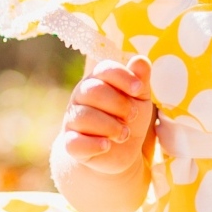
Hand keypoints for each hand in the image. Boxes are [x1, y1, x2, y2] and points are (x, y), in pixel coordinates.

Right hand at [60, 57, 154, 174]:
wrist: (120, 151)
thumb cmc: (128, 118)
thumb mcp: (139, 99)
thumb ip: (141, 79)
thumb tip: (141, 60)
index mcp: (97, 80)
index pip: (104, 69)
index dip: (123, 77)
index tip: (139, 89)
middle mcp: (80, 97)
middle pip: (93, 91)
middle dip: (119, 104)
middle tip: (132, 116)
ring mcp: (73, 120)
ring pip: (84, 116)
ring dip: (111, 126)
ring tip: (124, 134)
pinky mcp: (70, 144)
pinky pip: (74, 143)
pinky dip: (93, 144)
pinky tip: (107, 145)